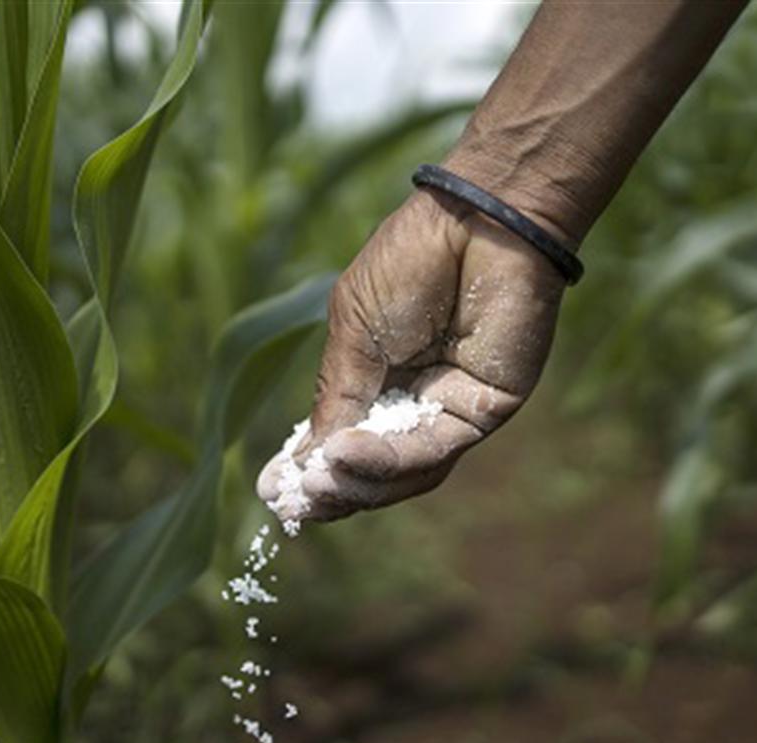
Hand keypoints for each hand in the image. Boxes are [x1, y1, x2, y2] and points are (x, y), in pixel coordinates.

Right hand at [256, 188, 564, 521]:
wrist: (473, 224)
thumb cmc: (408, 263)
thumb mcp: (351, 334)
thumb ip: (335, 401)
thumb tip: (301, 469)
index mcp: (379, 379)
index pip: (345, 442)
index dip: (311, 470)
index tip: (272, 493)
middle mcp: (416, 402)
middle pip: (375, 470)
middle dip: (332, 490)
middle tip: (294, 504)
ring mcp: (451, 409)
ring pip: (404, 472)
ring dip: (357, 482)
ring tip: (318, 482)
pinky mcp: (483, 411)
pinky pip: (432, 450)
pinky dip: (387, 459)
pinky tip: (347, 453)